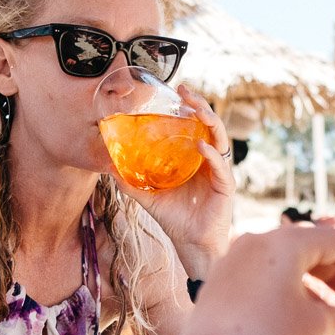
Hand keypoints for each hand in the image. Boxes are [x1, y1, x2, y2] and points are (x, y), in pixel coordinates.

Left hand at [107, 85, 234, 278]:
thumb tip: (108, 166)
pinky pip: (220, 165)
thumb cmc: (175, 219)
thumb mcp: (148, 196)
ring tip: (197, 109)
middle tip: (185, 90)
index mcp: (195, 157)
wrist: (191, 244)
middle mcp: (210, 160)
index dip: (189, 106)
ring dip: (210, 121)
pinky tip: (201, 146)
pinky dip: (212, 154)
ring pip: (219, 138)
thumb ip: (131, 181)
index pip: (195, 125)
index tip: (176, 90)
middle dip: (200, 104)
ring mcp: (219, 171)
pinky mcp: (225, 186)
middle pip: (209, 124)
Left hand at [177, 227, 334, 334]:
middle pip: (308, 245)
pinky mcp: (221, 277)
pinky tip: (295, 309)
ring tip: (327, 305)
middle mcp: (257, 240)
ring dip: (310, 277)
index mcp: (285, 242)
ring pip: (283, 258)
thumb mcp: (316, 325)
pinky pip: (261, 271)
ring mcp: (235, 257)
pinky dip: (284, 284)